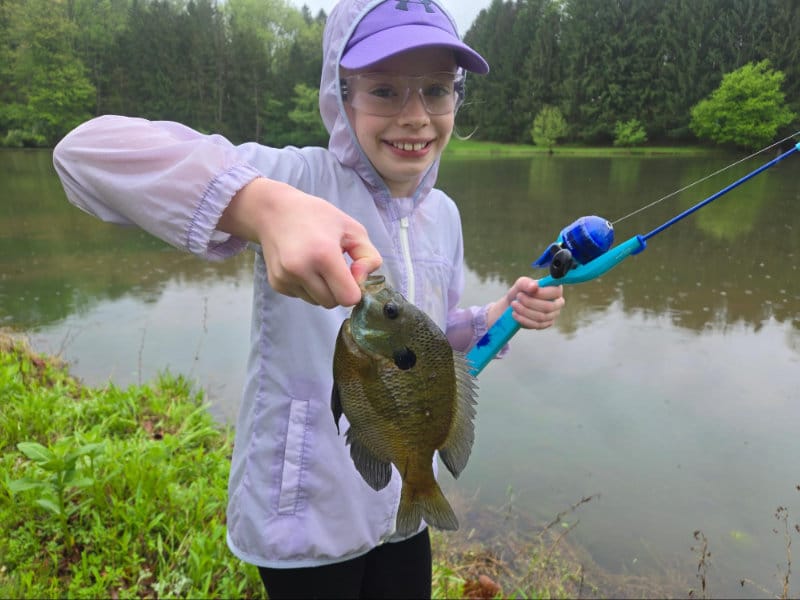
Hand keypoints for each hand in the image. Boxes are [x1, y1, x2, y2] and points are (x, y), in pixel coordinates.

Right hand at [219, 177, 381, 307]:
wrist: (274, 211)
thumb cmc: (317, 217)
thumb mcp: (352, 229)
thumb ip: (369, 258)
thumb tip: (361, 281)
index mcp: (324, 254)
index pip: (348, 297)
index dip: (355, 289)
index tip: (351, 273)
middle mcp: (301, 269)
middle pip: (332, 303)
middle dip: (338, 290)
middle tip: (335, 267)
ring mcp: (285, 277)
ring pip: (317, 303)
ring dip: (323, 290)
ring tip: (317, 264)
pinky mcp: (276, 283)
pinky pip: (302, 297)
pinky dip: (307, 287)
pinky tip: (303, 266)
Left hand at [489, 277, 564, 329]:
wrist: (513, 305)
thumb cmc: (520, 291)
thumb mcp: (520, 284)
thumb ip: (526, 283)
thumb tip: (534, 286)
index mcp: (555, 289)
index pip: (556, 292)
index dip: (542, 293)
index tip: (528, 291)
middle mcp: (558, 302)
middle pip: (548, 306)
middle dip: (530, 302)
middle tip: (518, 296)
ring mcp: (553, 314)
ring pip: (541, 317)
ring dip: (524, 311)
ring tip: (514, 304)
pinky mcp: (546, 324)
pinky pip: (536, 324)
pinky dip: (523, 319)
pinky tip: (515, 314)